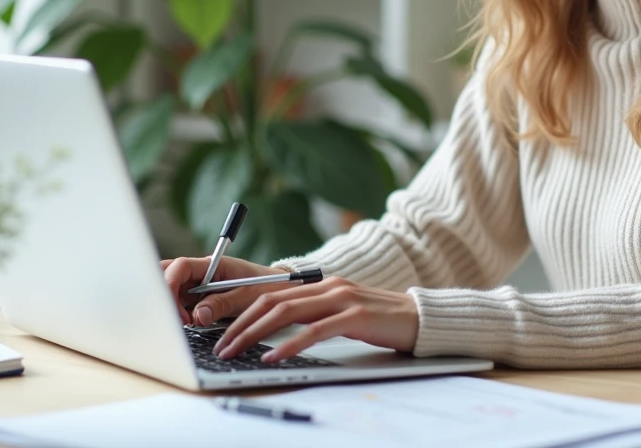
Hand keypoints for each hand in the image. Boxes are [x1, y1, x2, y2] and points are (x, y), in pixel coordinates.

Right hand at [161, 255, 290, 326]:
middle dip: (164, 298)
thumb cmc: (266, 287)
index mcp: (211, 265)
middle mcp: (200, 274)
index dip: (171, 286)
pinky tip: (188, 326)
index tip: (181, 313)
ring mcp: (197, 287)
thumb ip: (222, 304)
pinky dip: (179, 316)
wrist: (280, 291)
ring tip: (187, 325)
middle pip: (166, 276)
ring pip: (170, 293)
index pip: (180, 267)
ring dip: (172, 309)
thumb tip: (198, 316)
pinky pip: (180, 306)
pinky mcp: (198, 301)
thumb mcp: (247, 296)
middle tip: (178, 321)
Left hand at [211, 276, 419, 362]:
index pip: (271, 294)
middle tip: (220, 346)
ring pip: (286, 312)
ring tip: (236, 351)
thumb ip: (315, 315)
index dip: (243, 312)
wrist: (420, 317)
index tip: (223, 332)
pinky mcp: (356, 316)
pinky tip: (274, 356)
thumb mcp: (342, 312)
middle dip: (240, 324)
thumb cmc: (381, 320)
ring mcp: (342, 298)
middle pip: (272, 301)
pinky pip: (314, 330)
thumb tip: (278, 332)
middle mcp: (328, 286)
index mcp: (321, 284)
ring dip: (255, 334)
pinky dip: (290, 344)